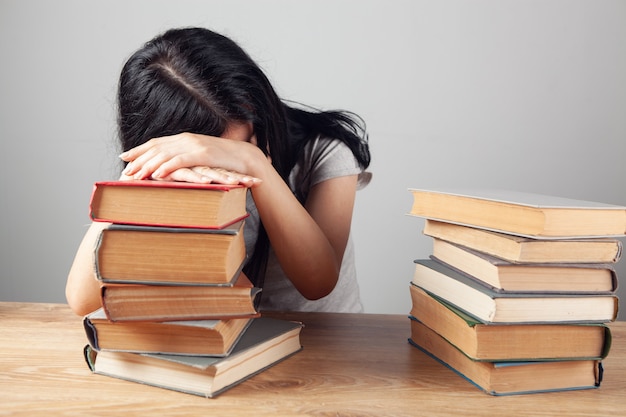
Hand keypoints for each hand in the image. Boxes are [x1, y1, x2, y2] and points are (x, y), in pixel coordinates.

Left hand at [119, 132, 262, 185]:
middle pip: (156, 147)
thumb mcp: (201, 158)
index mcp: (184, 139)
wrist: (245, 157)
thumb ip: (186, 159)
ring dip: (147, 164)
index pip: (156, 142)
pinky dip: (166, 167)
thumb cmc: (224, 161)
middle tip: (125, 171)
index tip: (124, 157)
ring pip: (165, 154)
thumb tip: (171, 168)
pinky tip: (156, 175)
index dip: (139, 149)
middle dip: (138, 159)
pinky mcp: (203, 154)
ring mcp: (195, 145)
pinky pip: (180, 161)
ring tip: (135, 175)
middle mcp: (186, 139)